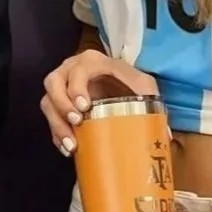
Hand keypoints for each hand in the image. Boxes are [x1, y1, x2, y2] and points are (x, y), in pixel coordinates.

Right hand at [40, 50, 159, 156]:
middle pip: (53, 82)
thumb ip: (152, 102)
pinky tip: (68, 149)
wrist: (117, 87)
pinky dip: (56, 135)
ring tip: (71, 144)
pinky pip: (49, 119)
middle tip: (76, 122)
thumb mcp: (143, 87)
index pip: (78, 69)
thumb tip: (164, 136)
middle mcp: (71, 70)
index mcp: (92, 62)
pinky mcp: (58, 105)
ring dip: (56, 123)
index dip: (76, 86)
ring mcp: (61, 87)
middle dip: (61, 104)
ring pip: (47, 101)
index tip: (84, 107)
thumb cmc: (129, 85)